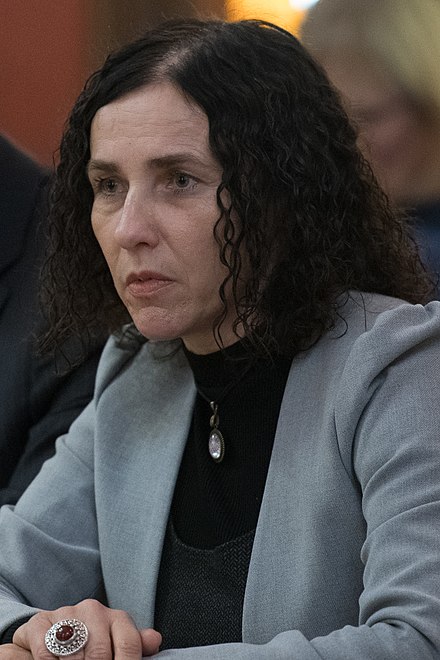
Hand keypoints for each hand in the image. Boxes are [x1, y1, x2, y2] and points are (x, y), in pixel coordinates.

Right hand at [8, 599, 161, 657]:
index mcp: (116, 618)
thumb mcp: (114, 642)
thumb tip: (154, 640)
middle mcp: (93, 610)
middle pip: (100, 653)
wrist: (48, 634)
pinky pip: (47, 651)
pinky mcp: (40, 623)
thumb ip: (134, 644)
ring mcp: (66, 614)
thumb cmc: (89, 643)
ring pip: (74, 654)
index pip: (130, 643)